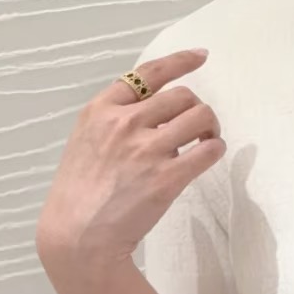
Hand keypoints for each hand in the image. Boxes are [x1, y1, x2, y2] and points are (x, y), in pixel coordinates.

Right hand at [35, 48, 223, 276]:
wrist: (78, 236)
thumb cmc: (79, 193)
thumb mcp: (85, 141)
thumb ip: (113, 121)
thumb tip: (152, 111)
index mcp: (101, 110)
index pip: (148, 74)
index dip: (180, 61)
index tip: (201, 57)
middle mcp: (125, 123)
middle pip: (183, 96)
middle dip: (197, 109)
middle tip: (199, 127)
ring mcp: (146, 150)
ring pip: (201, 117)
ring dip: (211, 127)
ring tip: (206, 141)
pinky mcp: (166, 178)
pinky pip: (209, 150)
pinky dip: (216, 149)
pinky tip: (209, 155)